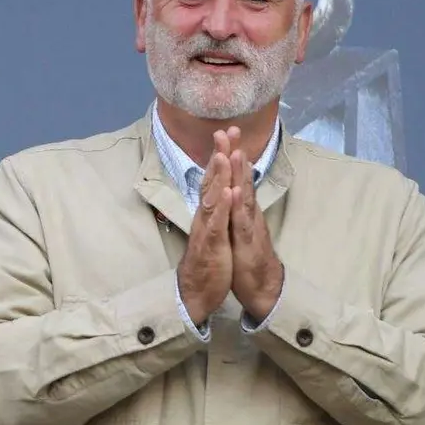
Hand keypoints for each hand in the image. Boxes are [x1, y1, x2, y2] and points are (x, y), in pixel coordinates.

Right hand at [177, 130, 235, 324]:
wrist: (196, 292)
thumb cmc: (207, 262)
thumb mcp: (213, 232)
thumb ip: (213, 212)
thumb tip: (216, 193)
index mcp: (208, 213)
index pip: (213, 180)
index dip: (220, 157)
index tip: (227, 135)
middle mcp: (205, 216)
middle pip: (210, 181)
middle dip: (218, 156)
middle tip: (224, 132)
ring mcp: (207, 228)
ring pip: (211, 197)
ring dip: (217, 176)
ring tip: (223, 154)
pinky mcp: (211, 244)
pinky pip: (217, 223)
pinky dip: (223, 207)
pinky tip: (229, 192)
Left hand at [228, 133, 283, 321]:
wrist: (262, 286)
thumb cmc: (249, 255)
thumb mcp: (239, 227)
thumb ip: (237, 208)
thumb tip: (233, 189)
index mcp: (241, 208)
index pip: (235, 178)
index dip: (230, 156)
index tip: (225, 132)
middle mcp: (247, 212)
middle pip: (241, 179)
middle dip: (235, 154)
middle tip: (230, 129)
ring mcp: (250, 225)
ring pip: (245, 196)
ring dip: (241, 174)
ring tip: (237, 152)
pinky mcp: (249, 242)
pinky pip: (243, 222)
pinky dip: (239, 206)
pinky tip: (236, 192)